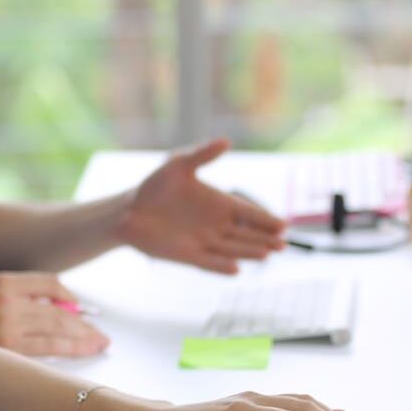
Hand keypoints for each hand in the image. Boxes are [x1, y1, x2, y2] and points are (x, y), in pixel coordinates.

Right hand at [0, 272, 108, 356]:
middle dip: (83, 323)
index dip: (70, 298)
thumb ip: (15, 301)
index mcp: (1, 282)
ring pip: (58, 328)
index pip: (49, 284)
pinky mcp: (8, 348)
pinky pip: (48, 348)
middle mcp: (6, 299)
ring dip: (83, 337)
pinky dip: (70, 350)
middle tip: (99, 333)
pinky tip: (83, 351)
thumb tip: (56, 312)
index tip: (81, 310)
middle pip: (57, 309)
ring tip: (98, 342)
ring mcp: (7, 324)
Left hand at [117, 138, 286, 273]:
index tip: (283, 225)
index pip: (248, 212)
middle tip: (283, 244)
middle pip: (246, 234)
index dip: (264, 219)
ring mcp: (203, 241)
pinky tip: (236, 270)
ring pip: (232, 249)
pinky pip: (209, 263)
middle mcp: (216, 225)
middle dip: (264, 239)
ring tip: (266, 254)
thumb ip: (202, 154)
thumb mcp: (178, 164)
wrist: (129, 209)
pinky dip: (221, 267)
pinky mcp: (188, 255)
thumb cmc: (155, 185)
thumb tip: (226, 140)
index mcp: (218, 203)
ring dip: (248, 252)